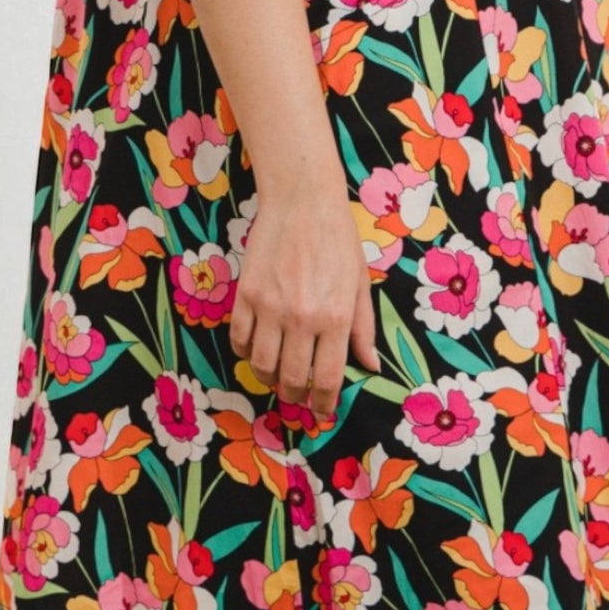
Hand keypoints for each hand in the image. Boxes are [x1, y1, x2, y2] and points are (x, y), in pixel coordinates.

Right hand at [229, 188, 381, 420]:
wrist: (302, 199)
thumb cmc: (337, 238)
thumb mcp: (359, 282)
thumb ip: (363, 328)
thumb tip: (369, 366)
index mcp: (335, 317)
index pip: (328, 379)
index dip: (324, 402)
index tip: (322, 409)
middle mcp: (302, 317)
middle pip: (292, 379)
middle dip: (295, 396)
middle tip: (298, 396)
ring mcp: (270, 307)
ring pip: (262, 365)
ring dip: (269, 378)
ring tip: (278, 374)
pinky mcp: (246, 294)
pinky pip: (239, 338)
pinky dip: (246, 352)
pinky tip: (256, 349)